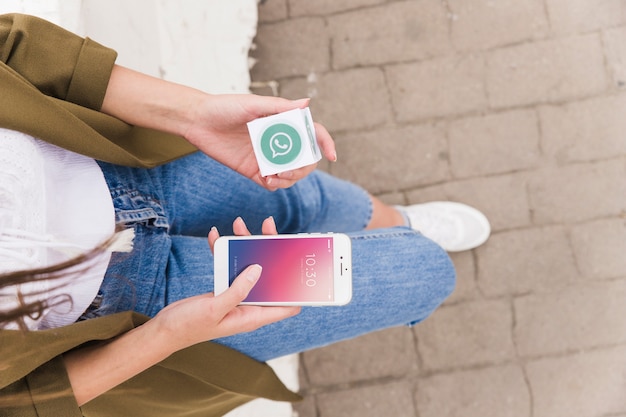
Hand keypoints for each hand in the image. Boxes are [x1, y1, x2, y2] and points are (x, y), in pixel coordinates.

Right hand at [154, 217, 299, 350]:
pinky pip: (229, 266)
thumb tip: (259, 269)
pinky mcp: (223, 288)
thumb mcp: (215, 309)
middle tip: (268, 227)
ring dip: (245, 245)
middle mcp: (249, 305)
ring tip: (239, 224)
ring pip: (248, 266)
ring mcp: (237, 295)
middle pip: (270, 276)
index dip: (297, 288)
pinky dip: (223, 251)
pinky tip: (215, 235)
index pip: (287, 305)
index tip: (302, 264)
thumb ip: (238, 290)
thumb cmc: (189, 326)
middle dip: (270, 252)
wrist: (165, 330)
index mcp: (253, 316)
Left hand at [182, 94, 336, 189]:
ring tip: (275, 176)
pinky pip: (272, 183)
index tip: (331, 155)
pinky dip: (276, 185)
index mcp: (282, 123)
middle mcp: (278, 141)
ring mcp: (267, 157)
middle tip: (290, 169)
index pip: (312, 134)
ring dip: (290, 178)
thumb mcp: (252, 104)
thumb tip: (307, 104)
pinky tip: (267, 179)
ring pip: (292, 174)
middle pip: (305, 159)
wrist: (197, 121)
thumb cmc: (224, 107)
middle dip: (304, 167)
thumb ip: (280, 107)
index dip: (325, 143)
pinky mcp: (253, 170)